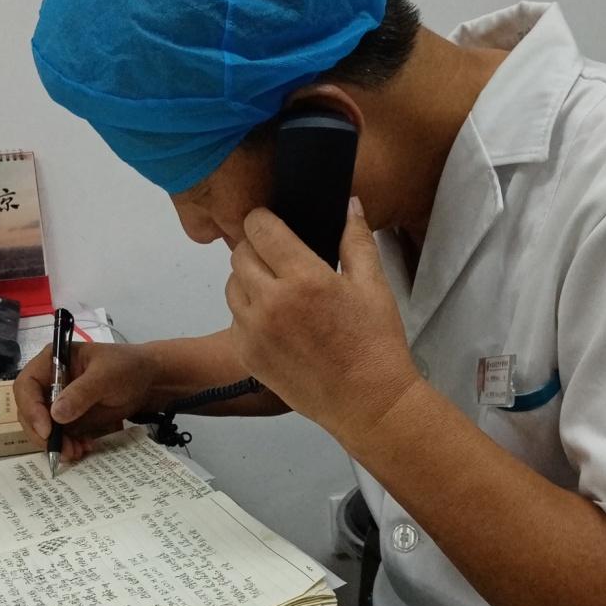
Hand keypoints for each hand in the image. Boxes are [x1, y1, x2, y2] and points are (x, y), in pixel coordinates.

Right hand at [13, 342, 157, 462]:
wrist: (150, 380)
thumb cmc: (127, 367)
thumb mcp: (105, 376)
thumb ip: (81, 393)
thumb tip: (55, 415)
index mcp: (51, 362)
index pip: (26, 386)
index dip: (30, 408)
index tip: (46, 429)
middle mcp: (49, 382)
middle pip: (29, 411)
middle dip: (42, 433)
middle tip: (60, 450)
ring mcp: (59, 402)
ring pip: (43, 428)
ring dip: (55, 443)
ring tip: (75, 453)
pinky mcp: (70, 418)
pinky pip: (60, 435)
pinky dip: (67, 445)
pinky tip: (83, 449)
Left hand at [225, 199, 421, 447]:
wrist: (367, 401)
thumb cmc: (374, 343)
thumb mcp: (374, 285)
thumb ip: (356, 240)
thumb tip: (349, 204)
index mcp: (303, 278)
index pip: (260, 229)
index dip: (263, 219)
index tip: (271, 223)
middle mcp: (271, 302)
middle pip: (239, 254)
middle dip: (256, 248)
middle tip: (277, 258)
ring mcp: (254, 331)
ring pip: (231, 286)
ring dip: (248, 280)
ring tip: (276, 289)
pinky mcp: (247, 355)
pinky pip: (234, 319)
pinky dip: (247, 313)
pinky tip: (275, 320)